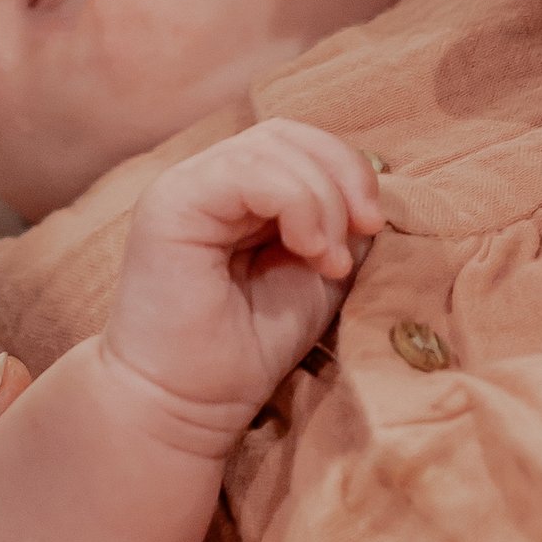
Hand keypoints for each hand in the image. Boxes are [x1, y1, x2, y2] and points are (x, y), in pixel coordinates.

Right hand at [104, 120, 382, 443]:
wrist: (185, 407)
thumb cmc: (245, 351)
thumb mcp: (313, 277)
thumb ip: (336, 228)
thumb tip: (368, 196)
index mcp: (235, 193)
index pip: (296, 143)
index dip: (345, 169)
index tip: (371, 226)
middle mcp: (205, 179)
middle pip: (286, 133)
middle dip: (341, 174)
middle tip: (363, 231)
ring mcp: (184, 186)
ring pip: (270, 146)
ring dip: (321, 198)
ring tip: (327, 259)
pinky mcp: (170, 203)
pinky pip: (246, 171)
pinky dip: (295, 202)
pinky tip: (306, 249)